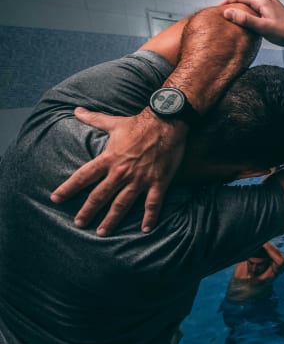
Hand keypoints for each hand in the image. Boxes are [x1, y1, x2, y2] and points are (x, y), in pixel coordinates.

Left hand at [50, 107, 186, 235]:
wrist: (167, 122)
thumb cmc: (140, 123)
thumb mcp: (114, 122)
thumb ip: (94, 119)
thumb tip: (77, 110)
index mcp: (109, 158)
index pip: (83, 176)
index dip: (69, 188)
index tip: (56, 198)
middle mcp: (122, 172)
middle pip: (100, 195)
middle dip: (88, 211)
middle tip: (79, 223)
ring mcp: (140, 179)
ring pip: (122, 203)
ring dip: (112, 219)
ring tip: (102, 232)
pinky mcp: (158, 182)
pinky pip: (152, 203)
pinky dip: (149, 217)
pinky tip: (145, 229)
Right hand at [218, 0, 283, 50]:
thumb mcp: (262, 27)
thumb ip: (245, 20)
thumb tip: (228, 12)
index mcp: (264, 2)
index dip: (228, 1)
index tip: (219, 7)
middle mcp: (269, 1)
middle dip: (235, 5)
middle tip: (226, 13)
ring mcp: (273, 6)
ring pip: (254, 5)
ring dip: (244, 9)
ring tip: (235, 18)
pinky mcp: (276, 13)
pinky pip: (260, 10)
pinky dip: (252, 13)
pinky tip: (251, 22)